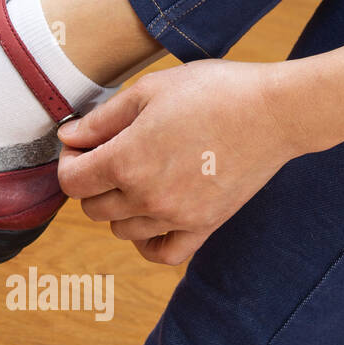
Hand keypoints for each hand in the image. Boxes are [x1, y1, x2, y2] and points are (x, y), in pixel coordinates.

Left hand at [56, 59, 306, 263]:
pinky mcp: (204, 227)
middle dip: (92, 181)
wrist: (275, 112)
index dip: (69, 161)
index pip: (72, 181)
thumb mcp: (149, 90)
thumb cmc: (213, 91)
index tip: (82, 145)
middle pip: (92, 208)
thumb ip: (101, 119)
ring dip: (119, 208)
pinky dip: (148, 243)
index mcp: (126, 161)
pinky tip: (150, 219)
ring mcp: (176, 218)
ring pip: (121, 231)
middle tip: (109, 154)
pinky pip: (161, 254)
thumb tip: (69, 137)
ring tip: (138, 177)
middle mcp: (146, 198)